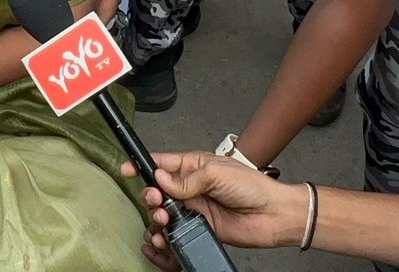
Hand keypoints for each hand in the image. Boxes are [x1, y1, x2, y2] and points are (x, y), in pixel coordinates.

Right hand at [124, 152, 303, 266]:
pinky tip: (163, 236)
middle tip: (155, 200)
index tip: (127, 168)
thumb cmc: (250, 186)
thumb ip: (186, 179)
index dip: (142, 165)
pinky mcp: (199, 228)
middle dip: (150, 194)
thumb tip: (160, 178)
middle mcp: (190, 186)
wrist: (272, 214)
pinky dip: (165, 235)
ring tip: (164, 219)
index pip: (161, 162)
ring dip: (157, 216)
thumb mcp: (216, 173)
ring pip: (163, 212)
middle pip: (158, 189)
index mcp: (192, 165)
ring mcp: (194, 208)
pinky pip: (176, 231)